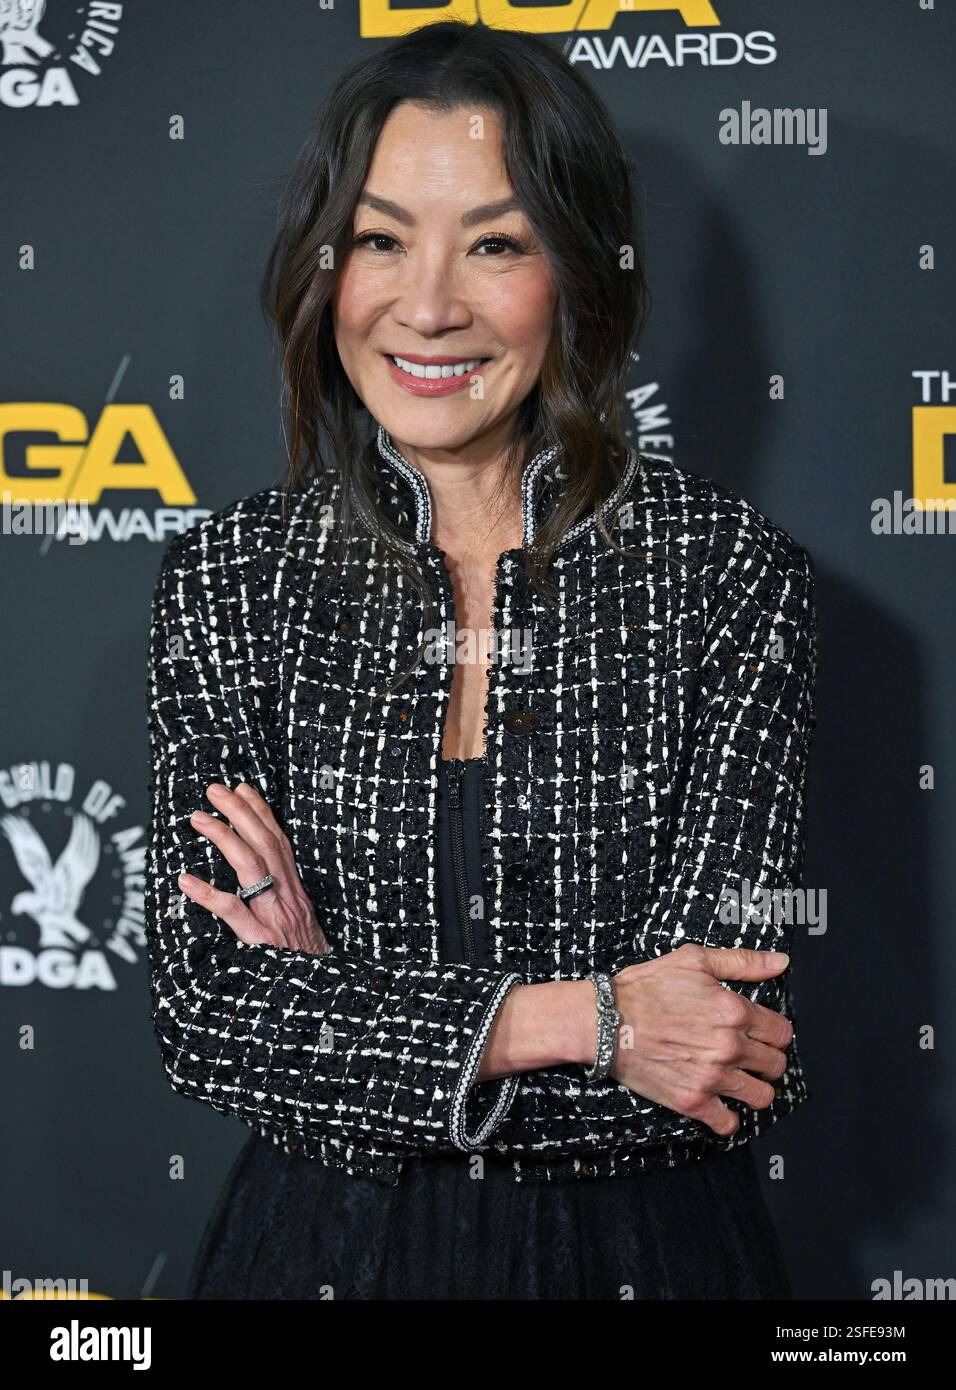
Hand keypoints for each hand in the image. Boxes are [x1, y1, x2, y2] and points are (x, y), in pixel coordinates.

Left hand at [178, 781, 329, 954]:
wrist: (323, 995)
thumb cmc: (308, 963)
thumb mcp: (305, 925)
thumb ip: (285, 902)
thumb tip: (265, 883)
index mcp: (296, 892)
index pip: (278, 841)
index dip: (261, 812)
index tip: (242, 789)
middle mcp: (288, 897)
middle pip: (265, 843)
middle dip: (239, 811)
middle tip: (214, 790)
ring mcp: (275, 916)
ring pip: (250, 865)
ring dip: (223, 837)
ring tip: (198, 818)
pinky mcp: (261, 940)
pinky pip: (233, 911)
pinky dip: (208, 894)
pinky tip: (186, 880)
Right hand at [610, 943, 794, 1136]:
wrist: (603, 1022)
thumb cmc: (645, 988)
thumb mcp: (693, 961)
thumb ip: (742, 962)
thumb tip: (780, 963)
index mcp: (734, 1011)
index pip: (781, 1032)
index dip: (774, 1033)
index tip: (762, 1034)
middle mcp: (730, 1047)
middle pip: (776, 1065)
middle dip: (767, 1060)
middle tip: (751, 1057)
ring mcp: (712, 1077)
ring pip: (761, 1096)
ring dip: (755, 1089)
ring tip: (740, 1081)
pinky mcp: (692, 1101)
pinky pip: (728, 1123)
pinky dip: (728, 1118)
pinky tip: (720, 1105)